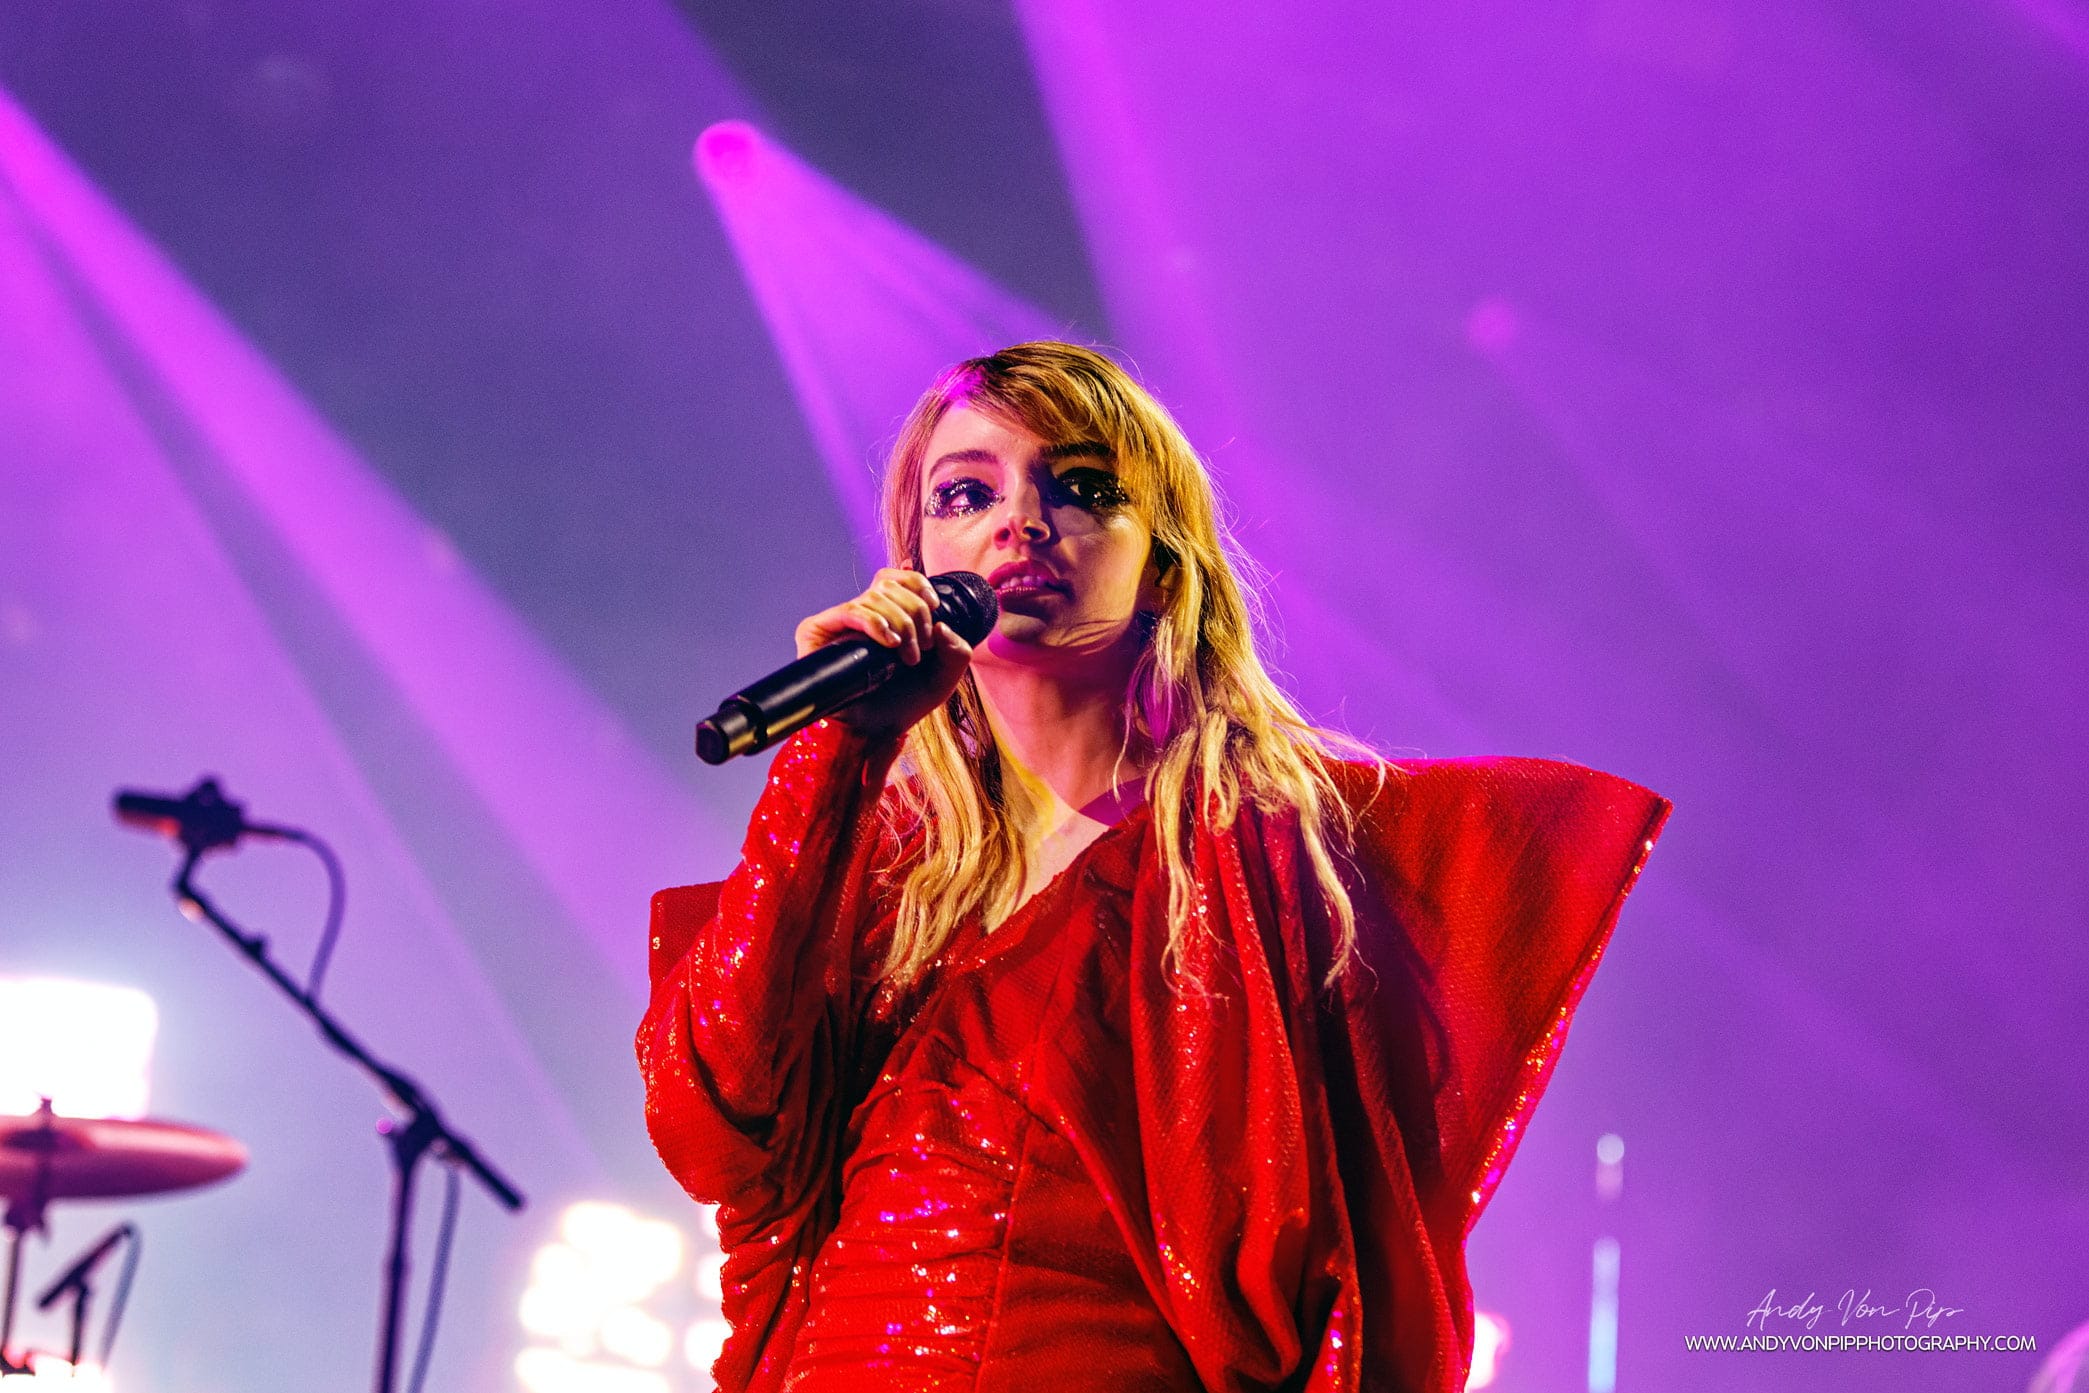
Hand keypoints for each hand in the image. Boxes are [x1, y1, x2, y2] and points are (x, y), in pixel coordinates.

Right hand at [793, 568, 974, 738]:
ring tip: (907, 658)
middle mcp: (860, 614)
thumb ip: (957, 652)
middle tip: (920, 649)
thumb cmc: (903, 705)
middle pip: (890, 586)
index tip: (934, 606)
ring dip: (900, 625)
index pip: (896, 578)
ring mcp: (838, 622)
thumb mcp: (943, 678)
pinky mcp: (815, 631)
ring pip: (874, 597)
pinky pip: (850, 610)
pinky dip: (875, 622)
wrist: (874, 733)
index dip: (917, 582)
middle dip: (915, 614)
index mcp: (886, 616)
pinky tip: (889, 642)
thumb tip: (941, 626)